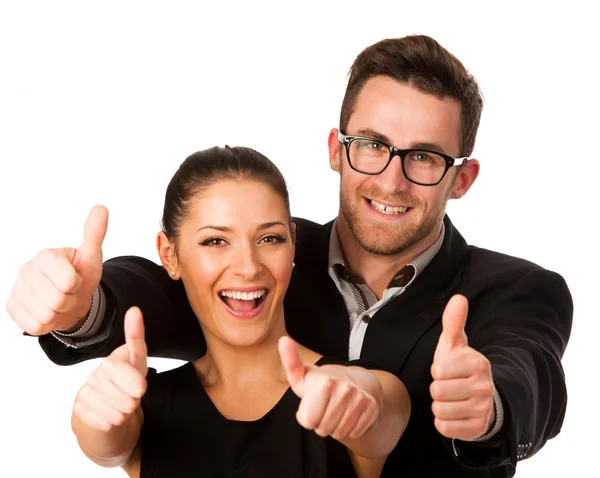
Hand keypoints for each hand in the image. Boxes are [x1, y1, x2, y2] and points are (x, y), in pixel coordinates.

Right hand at [6, 205, 107, 334]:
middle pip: (56, 300)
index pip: (68, 281)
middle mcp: (26, 269)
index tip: (75, 279)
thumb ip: (95, 233)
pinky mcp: (12, 307)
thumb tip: (101, 208)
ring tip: (59, 302)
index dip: (76, 284)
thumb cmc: (81, 275)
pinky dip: (47, 324)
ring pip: (46, 315)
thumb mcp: (92, 256)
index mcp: (46, 255)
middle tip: (68, 293)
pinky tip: (47, 310)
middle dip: (69, 300)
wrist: (69, 298)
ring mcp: (16, 289)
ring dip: (58, 313)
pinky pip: (35, 326)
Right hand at [73, 307, 147, 431]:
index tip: (140, 387)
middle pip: (127, 402)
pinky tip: (108, 412)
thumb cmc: (127, 378)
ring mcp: (85, 395)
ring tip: (120, 404)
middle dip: (133, 402)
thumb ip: (136, 336)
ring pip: (117, 416)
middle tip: (129, 395)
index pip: (132, 381)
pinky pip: (105, 424)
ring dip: (123, 413)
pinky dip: (111, 422)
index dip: (138, 387)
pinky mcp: (79, 412)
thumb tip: (134, 309)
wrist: (107, 402)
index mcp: (110, 363)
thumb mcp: (138, 359)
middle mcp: (94, 377)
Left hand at [278, 336, 379, 439]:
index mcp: (324, 381)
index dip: (306, 417)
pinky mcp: (371, 406)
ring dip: (334, 427)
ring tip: (334, 411)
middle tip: (323, 408)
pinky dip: (349, 429)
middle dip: (320, 423)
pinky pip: (354, 432)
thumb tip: (283, 340)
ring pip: (339, 433)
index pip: (308, 421)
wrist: (352, 381)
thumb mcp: (301, 375)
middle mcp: (344, 387)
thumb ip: (291, 362)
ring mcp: (359, 397)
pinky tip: (348, 414)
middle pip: (323, 429)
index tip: (310, 403)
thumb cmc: (318, 382)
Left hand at [430, 294, 494, 440]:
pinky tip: (453, 414)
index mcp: (478, 363)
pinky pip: (444, 427)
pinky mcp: (478, 429)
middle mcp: (484, 387)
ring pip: (439, 410)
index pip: (438, 370)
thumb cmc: (460, 367)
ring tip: (451, 399)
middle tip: (449, 386)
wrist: (480, 398)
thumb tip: (459, 297)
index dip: (437, 370)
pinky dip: (443, 422)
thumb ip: (453, 323)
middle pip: (437, 391)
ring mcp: (483, 409)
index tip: (448, 370)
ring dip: (439, 405)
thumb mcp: (455, 345)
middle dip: (437, 389)